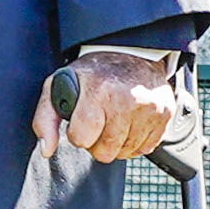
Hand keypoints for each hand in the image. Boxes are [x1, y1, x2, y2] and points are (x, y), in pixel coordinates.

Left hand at [32, 48, 190, 163]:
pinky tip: (129, 122)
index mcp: (99, 91)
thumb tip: (46, 150)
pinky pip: (144, 150)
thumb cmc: (93, 73)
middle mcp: (127, 100)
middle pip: (104, 152)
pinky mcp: (164, 116)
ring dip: (115, 142)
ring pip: (124, 153)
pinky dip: (134, 141)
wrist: (132, 54)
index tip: (80, 119)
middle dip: (96, 141)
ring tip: (113, 120)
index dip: (77, 133)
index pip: (81, 139)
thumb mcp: (59, 86)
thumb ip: (45, 119)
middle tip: (98, 120)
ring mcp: (149, 109)